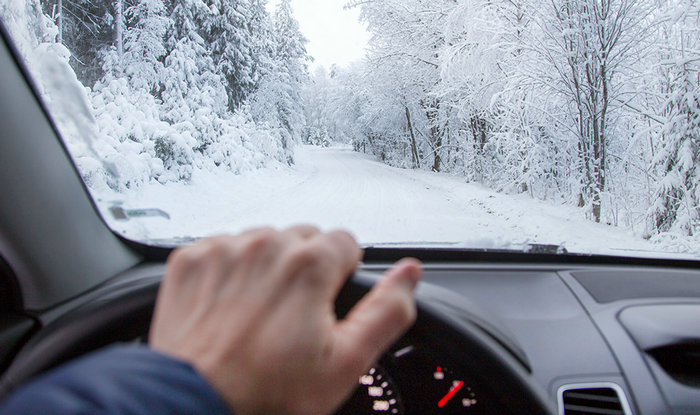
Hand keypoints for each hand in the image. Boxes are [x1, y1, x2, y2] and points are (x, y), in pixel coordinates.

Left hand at [149, 227, 421, 414]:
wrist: (194, 404)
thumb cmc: (268, 392)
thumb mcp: (346, 362)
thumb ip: (387, 310)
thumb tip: (409, 273)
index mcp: (310, 264)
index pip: (345, 242)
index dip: (340, 277)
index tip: (324, 305)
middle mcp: (266, 245)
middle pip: (304, 239)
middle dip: (305, 269)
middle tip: (292, 317)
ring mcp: (224, 249)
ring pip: (263, 241)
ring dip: (267, 267)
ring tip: (257, 315)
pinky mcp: (190, 259)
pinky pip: (223, 249)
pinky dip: (229, 271)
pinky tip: (228, 308)